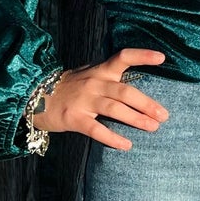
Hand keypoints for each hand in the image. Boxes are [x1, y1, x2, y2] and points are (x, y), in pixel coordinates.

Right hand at [34, 47, 170, 150]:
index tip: (162, 58)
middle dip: (147, 104)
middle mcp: (94, 83)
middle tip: (164, 115)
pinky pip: (96, 129)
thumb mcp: (89, 75)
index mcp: (100, 70)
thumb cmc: (70, 88)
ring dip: (136, 119)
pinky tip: (126, 145)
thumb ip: (110, 79)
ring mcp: (84, 101)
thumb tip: (140, 89)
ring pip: (114, 109)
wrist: (35, 97)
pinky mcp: (74, 118)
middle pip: (125, 92)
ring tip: (153, 127)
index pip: (123, 57)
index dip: (142, 56)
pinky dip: (112, 138)